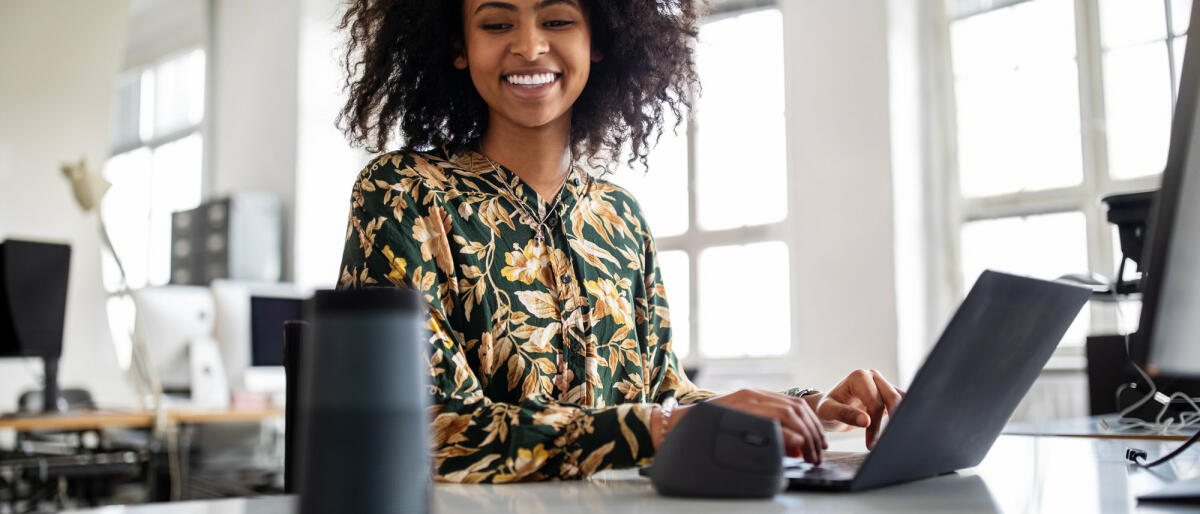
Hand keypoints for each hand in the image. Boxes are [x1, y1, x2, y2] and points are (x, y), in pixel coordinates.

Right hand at [660, 389, 826, 463]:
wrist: (675, 426)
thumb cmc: (704, 431)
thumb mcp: (738, 425)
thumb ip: (761, 430)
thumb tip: (792, 446)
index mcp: (753, 396)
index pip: (793, 404)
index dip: (811, 423)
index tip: (818, 441)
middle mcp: (752, 395)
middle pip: (796, 408)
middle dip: (813, 431)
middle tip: (819, 452)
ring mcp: (746, 402)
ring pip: (789, 414)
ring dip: (805, 436)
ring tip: (810, 455)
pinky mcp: (739, 413)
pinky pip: (772, 422)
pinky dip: (788, 434)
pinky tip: (796, 447)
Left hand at [809, 369, 903, 449]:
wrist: (829, 408)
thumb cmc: (826, 408)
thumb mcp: (828, 411)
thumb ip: (845, 414)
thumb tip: (866, 421)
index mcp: (859, 377)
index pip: (875, 403)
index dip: (875, 425)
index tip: (871, 444)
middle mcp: (873, 376)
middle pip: (893, 400)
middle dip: (892, 423)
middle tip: (887, 444)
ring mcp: (883, 384)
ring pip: (902, 401)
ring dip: (900, 419)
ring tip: (895, 439)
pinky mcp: (889, 393)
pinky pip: (904, 403)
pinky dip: (904, 416)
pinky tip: (899, 432)